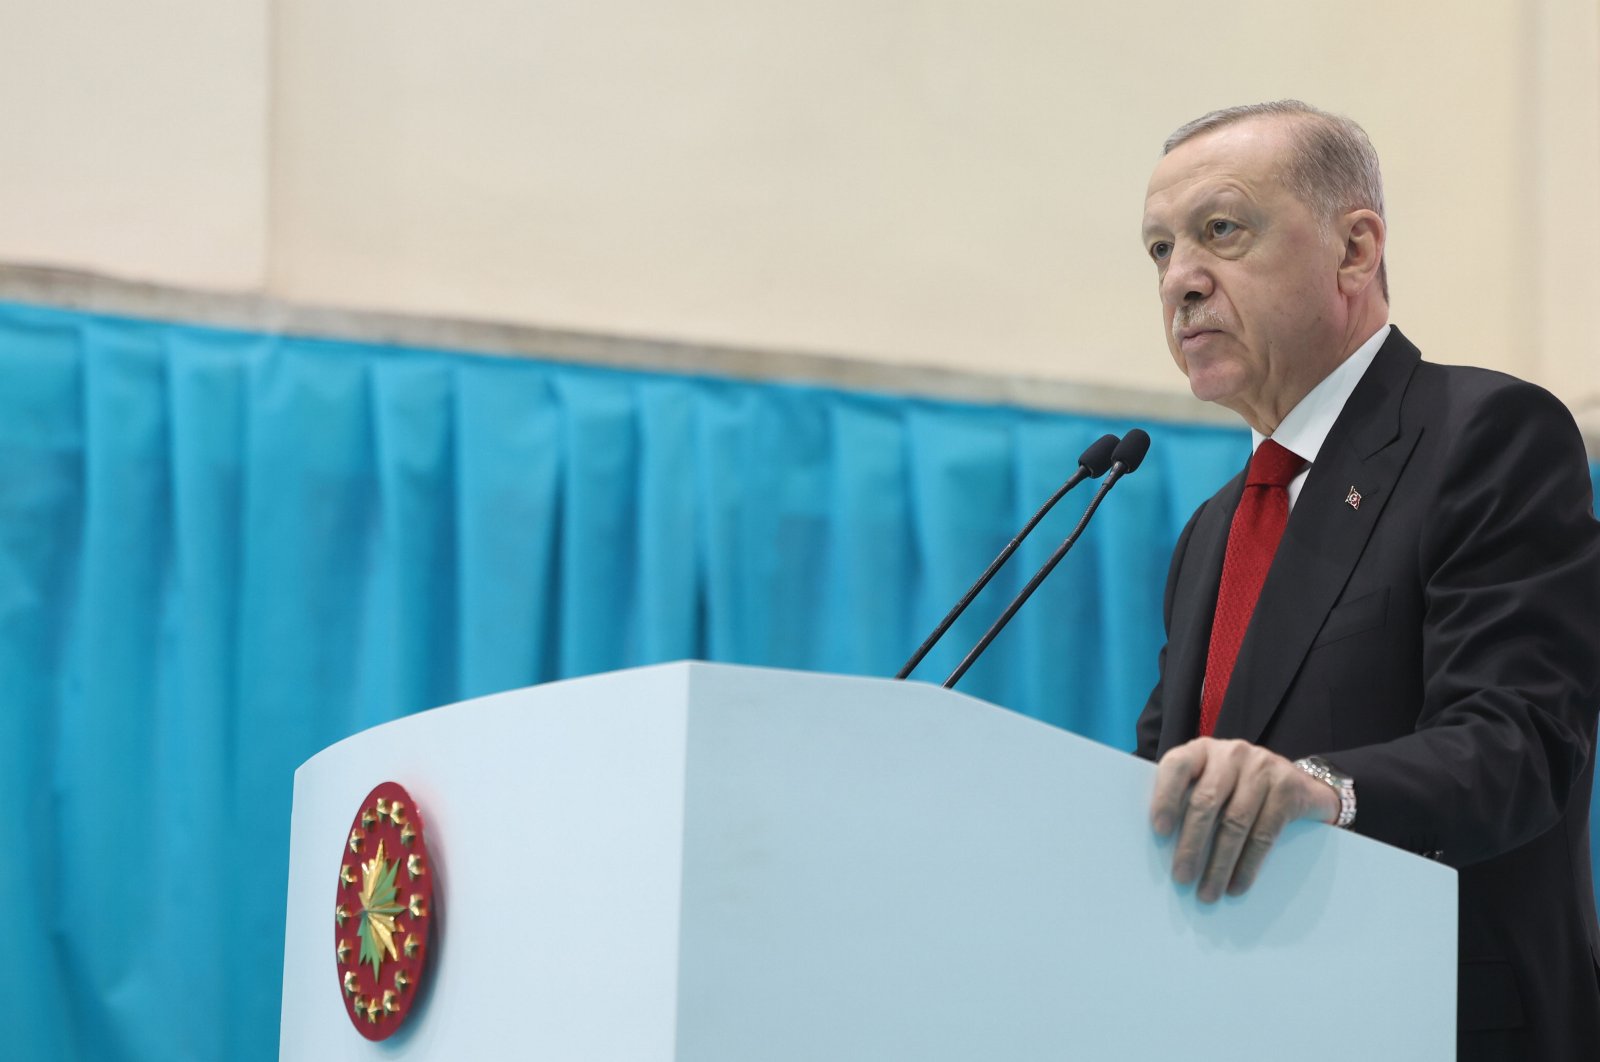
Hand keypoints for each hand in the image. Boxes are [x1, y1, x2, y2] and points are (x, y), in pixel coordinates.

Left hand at [1149, 738, 1339, 902]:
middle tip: (1181, 878)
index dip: (1166, 798)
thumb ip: (1188, 802)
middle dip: (1191, 844)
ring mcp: (1263, 767)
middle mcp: (1232, 754)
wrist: (1297, 784)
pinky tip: (1237, 885)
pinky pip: (1264, 833)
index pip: (1177, 766)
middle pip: (1206, 801)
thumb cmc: (1238, 789)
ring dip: (1220, 864)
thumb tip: (1160, 849)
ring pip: (1235, 822)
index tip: (1159, 832)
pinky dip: (1248, 865)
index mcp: (1202, 751)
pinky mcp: (1289, 788)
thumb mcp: (1212, 785)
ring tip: (1208, 893)